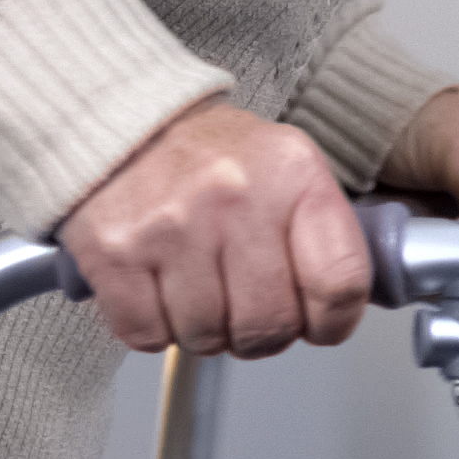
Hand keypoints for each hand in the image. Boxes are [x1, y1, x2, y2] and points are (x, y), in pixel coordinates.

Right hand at [61, 100, 371, 358]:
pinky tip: (163, 293)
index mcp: (295, 175)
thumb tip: (345, 309)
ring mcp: (170, 226)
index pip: (340, 282)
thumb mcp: (293, 169)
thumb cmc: (218, 158)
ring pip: (207, 336)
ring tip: (204, 293)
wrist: (129, 123)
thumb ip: (327, 235)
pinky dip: (156, 329)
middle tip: (252, 312)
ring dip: (208, 332)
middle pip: (269, 324)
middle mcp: (235, 197)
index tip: (322, 325)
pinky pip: (147, 334)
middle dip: (264, 334)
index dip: (334, 322)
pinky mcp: (113, 251)